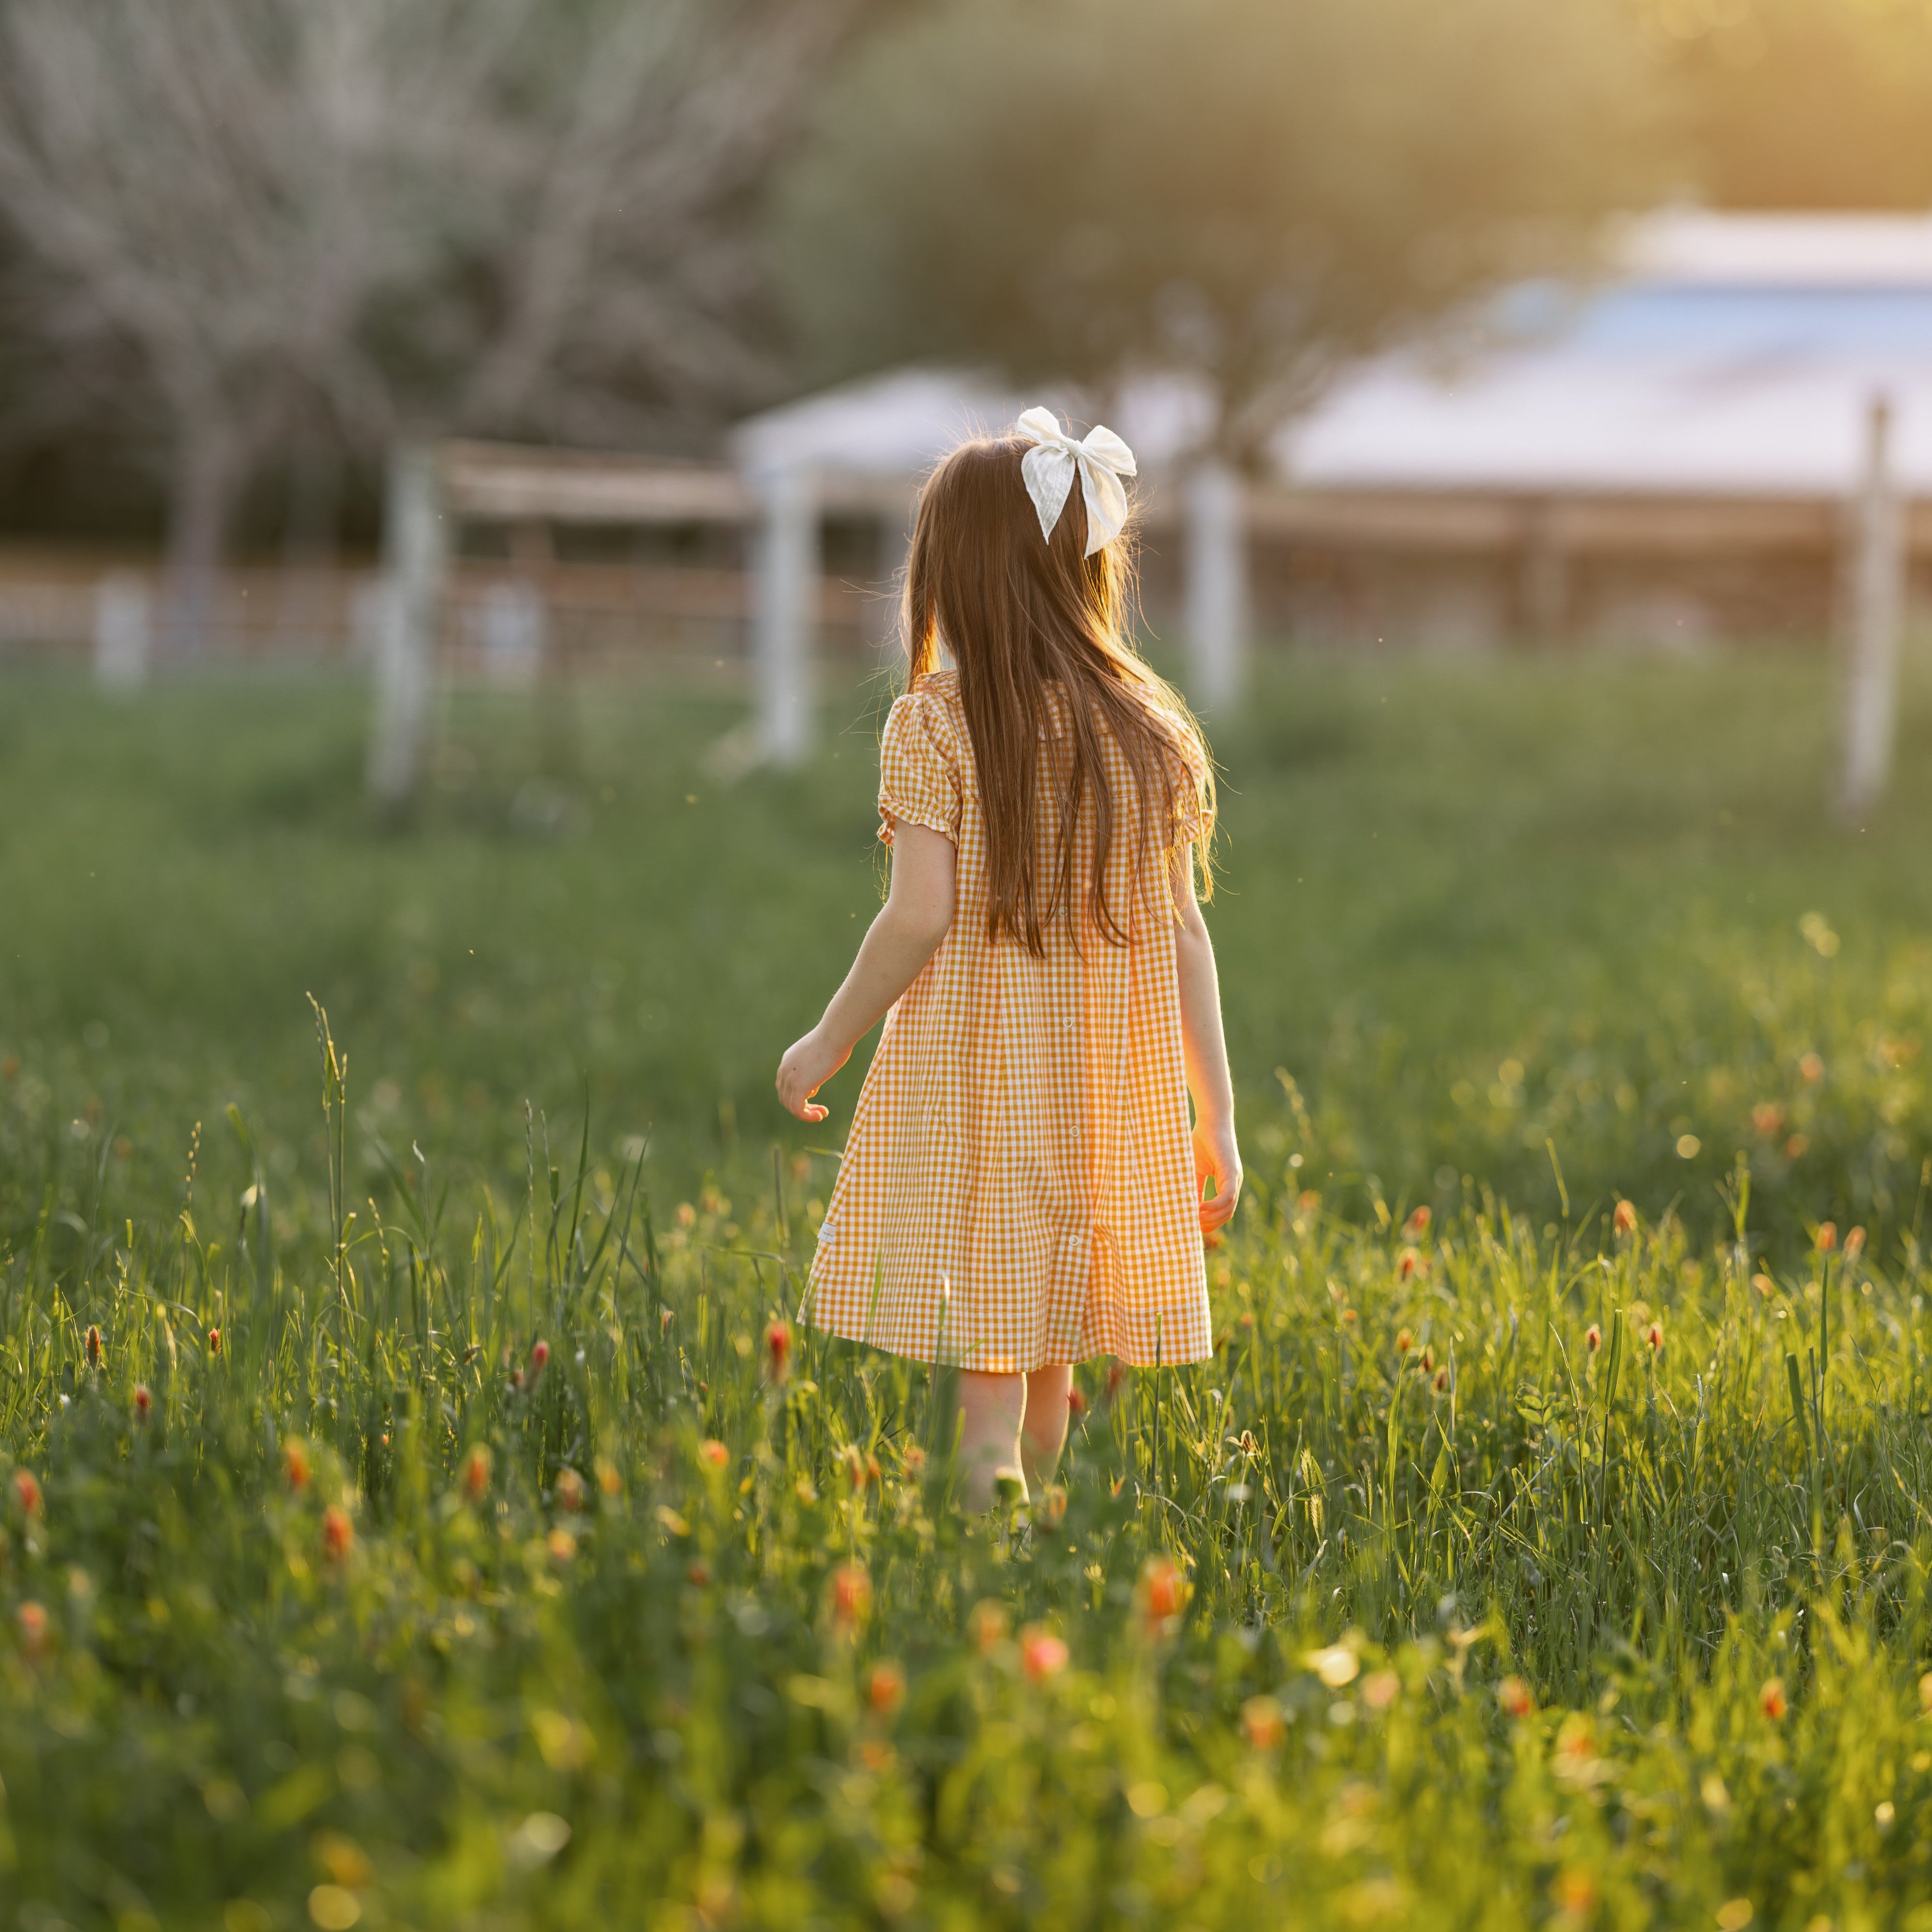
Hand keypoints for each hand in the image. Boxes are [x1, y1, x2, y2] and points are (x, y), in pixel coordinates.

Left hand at [776, 1027, 850, 1122]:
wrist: (834, 1035)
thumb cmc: (835, 1040)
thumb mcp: (820, 1053)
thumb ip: (814, 1066)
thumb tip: (818, 1077)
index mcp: (787, 1061)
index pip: (785, 1085)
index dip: (799, 1094)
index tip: (816, 1095)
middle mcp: (784, 1070)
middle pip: (785, 1097)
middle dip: (802, 1106)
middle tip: (820, 1109)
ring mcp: (789, 1079)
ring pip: (791, 1106)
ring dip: (806, 1113)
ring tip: (822, 1113)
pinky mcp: (798, 1087)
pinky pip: (798, 1110)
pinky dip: (808, 1116)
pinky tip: (821, 1116)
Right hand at [1193, 1116, 1241, 1241]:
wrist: (1210, 1121)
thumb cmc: (1201, 1142)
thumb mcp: (1194, 1170)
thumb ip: (1194, 1188)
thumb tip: (1188, 1207)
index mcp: (1227, 1183)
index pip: (1223, 1211)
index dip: (1211, 1222)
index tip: (1194, 1227)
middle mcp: (1234, 1183)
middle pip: (1227, 1215)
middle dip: (1211, 1225)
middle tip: (1193, 1227)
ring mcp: (1234, 1178)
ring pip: (1228, 1209)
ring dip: (1211, 1218)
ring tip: (1194, 1219)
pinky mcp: (1230, 1172)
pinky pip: (1227, 1196)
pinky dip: (1214, 1206)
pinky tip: (1200, 1208)